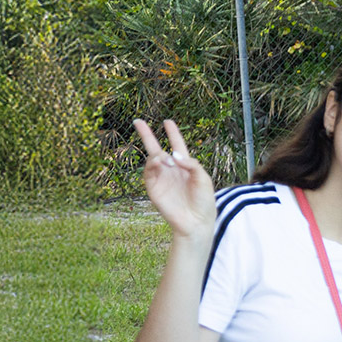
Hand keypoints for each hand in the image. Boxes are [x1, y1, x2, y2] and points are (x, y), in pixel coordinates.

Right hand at [133, 118, 215, 240]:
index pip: (178, 145)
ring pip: (152, 159)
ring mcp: (161, 178)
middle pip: (156, 149)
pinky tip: (159, 161)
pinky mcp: (153, 188)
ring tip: (163, 158)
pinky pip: (148, 172)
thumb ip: (192, 164)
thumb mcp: (204, 179)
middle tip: (138, 121)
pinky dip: (152, 164)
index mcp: (185, 166)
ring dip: (157, 155)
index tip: (168, 121)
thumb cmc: (204, 200)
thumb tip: (174, 155)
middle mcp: (171, 170)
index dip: (173, 133)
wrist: (196, 221)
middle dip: (147, 135)